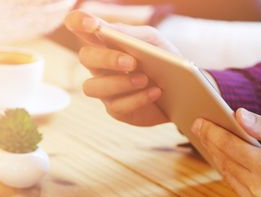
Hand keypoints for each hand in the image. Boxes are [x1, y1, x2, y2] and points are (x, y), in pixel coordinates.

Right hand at [64, 10, 179, 125]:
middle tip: (132, 62)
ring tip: (144, 79)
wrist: (182, 91)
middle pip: (85, 57)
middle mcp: (100, 65)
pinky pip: (117, 106)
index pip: (80, 27)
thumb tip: (106, 30)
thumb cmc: (164, 62)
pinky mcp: (116, 110)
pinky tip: (155, 92)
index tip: (91, 24)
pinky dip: (138, 98)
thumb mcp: (153, 42)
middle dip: (107, 59)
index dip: (78, 22)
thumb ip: (131, 34)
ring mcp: (105, 89)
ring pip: (92, 87)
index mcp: (106, 42)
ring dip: (120, 83)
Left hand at [191, 109, 260, 196]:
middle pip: (226, 163)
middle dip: (211, 143)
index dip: (212, 132)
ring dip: (218, 159)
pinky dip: (232, 174)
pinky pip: (240, 191)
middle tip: (199, 128)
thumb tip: (238, 115)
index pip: (231, 147)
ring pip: (230, 178)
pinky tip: (228, 161)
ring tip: (210, 142)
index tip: (199, 121)